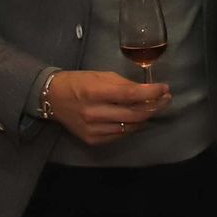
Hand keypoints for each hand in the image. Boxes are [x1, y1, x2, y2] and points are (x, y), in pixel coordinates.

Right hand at [46, 70, 169, 144]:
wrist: (52, 98)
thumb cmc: (79, 82)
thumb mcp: (101, 76)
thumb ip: (125, 84)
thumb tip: (150, 91)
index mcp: (95, 93)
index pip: (131, 95)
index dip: (152, 93)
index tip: (165, 89)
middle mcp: (94, 114)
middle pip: (135, 114)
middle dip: (155, 107)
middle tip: (164, 100)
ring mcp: (93, 129)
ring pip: (130, 127)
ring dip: (144, 117)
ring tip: (151, 107)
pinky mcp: (93, 140)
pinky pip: (120, 135)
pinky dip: (131, 126)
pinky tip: (133, 117)